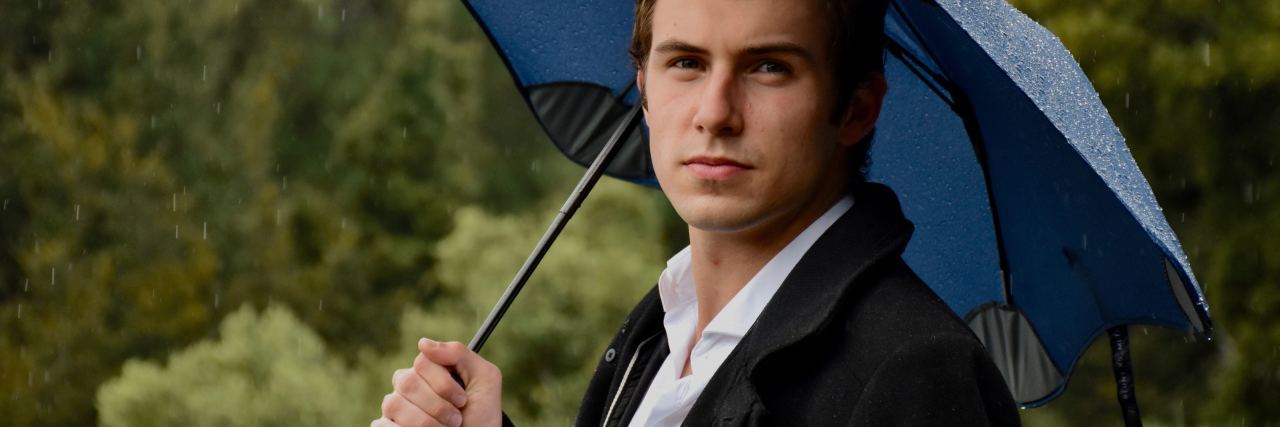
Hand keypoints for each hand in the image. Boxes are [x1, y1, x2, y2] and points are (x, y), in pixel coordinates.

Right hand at [373, 339, 502, 426]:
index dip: (443, 383)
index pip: (422, 362)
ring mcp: (395, 407)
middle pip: (408, 382)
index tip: (462, 400)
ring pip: (394, 404)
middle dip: (438, 405)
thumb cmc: (481, 412)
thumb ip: (459, 354)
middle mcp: (408, 386)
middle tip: (456, 419)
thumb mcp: (484, 379)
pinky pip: (382, 424)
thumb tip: (422, 343)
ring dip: (425, 422)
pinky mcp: (387, 426)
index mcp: (428, 370)